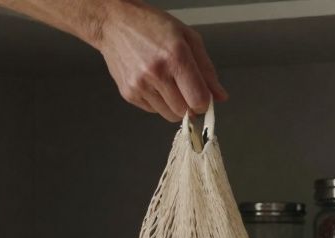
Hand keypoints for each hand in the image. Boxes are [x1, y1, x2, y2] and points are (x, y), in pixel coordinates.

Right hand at [94, 2, 227, 121]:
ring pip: (169, 115)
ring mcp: (140, 86)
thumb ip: (207, 70)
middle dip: (190, 105)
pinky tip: (153, 83)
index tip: (202, 94)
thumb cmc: (153, 26)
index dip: (204, 101)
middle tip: (185, 88)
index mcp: (175, 57)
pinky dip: (158, 102)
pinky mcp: (129, 94)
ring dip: (174, 105)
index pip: (198, 100)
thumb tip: (220, 97)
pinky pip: (153, 111)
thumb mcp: (188, 38)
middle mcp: (156, 74)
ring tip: (168, 83)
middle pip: (184, 111)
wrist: (114, 24)